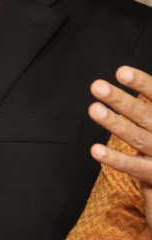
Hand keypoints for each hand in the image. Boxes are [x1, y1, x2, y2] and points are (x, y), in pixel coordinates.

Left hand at [89, 66, 151, 228]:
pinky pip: (134, 167)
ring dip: (115, 124)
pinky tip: (95, 151)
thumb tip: (138, 86)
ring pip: (138, 138)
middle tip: (96, 86)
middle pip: (144, 115)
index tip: (121, 72)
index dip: (143, 83)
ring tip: (93, 109)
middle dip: (121, 100)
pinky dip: (116, 159)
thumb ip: (148, 109)